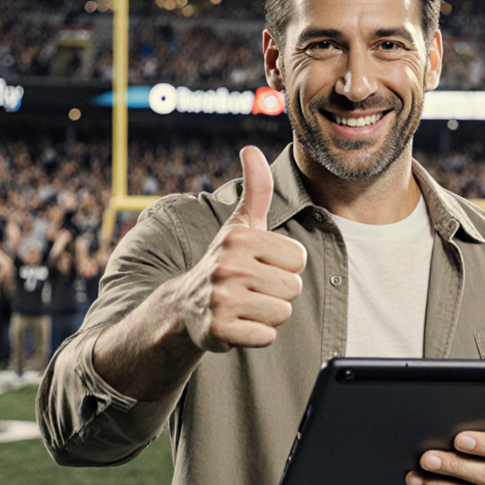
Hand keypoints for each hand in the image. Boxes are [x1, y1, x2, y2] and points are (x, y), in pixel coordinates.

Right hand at [173, 146, 305, 352]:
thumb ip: (255, 190)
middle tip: (253, 288)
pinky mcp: (219, 330)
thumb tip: (251, 148)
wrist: (185, 306)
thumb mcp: (239, 226)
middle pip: (293, 287)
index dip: (285, 266)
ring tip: (247, 305)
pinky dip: (257, 334)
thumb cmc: (225, 261)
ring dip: (269, 313)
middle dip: (279, 292)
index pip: (298, 258)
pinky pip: (266, 336)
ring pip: (283, 313)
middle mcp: (227, 266)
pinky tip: (239, 323)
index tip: (261, 265)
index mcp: (238, 238)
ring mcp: (221, 299)